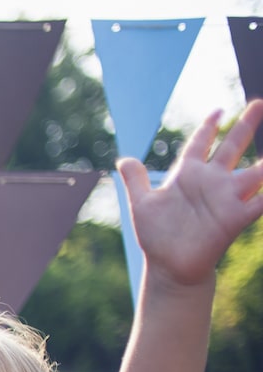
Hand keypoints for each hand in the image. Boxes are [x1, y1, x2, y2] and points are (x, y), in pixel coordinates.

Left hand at [119, 99, 262, 287]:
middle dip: (245, 126)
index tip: (218, 111)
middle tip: (258, 103)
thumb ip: (136, 180)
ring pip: (255, 171)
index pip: (200, 145)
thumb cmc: (157, 237)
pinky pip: (261, 200)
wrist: (169, 268)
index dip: (208, 128)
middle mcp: (211, 182)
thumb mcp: (142, 205)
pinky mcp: (236, 217)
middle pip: (232, 148)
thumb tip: (123, 159)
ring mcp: (226, 198)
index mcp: (187, 176)